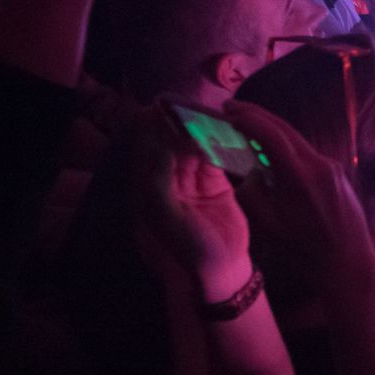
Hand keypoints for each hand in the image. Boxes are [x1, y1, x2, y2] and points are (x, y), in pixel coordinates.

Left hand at [133, 108, 253, 300]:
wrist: (220, 273)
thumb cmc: (188, 250)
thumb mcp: (166, 216)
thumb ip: (158, 180)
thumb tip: (159, 143)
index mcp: (149, 190)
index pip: (148, 149)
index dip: (154, 127)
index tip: (164, 104)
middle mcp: (167, 183)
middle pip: (170, 144)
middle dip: (179, 123)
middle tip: (192, 101)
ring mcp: (192, 183)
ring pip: (193, 148)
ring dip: (201, 130)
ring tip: (211, 110)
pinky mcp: (216, 186)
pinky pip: (214, 157)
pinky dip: (218, 142)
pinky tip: (226, 129)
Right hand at [224, 100, 374, 284]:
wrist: (347, 261)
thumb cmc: (304, 249)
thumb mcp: (269, 226)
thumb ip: (253, 193)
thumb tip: (251, 170)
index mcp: (300, 176)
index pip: (271, 135)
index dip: (248, 119)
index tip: (227, 111)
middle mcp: (320, 164)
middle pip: (285, 129)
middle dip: (257, 115)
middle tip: (230, 107)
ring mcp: (332, 167)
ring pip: (297, 140)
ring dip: (271, 129)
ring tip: (246, 124)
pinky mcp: (338, 173)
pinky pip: (307, 153)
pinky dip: (286, 146)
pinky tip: (271, 149)